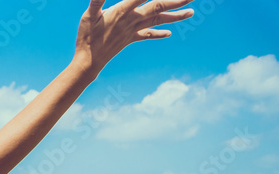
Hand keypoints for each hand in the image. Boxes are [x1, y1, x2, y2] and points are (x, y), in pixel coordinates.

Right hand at [74, 0, 194, 74]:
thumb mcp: (88, 15)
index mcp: (123, 11)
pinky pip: (147, 35)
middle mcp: (132, 20)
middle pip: (158, 7)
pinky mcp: (130, 39)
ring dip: (176, 16)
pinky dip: (159, 33)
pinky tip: (170, 33)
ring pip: (158, 20)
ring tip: (192, 12)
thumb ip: (97, 0)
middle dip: (176, 0)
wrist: (89, 62)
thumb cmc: (86, 37)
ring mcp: (133, 30)